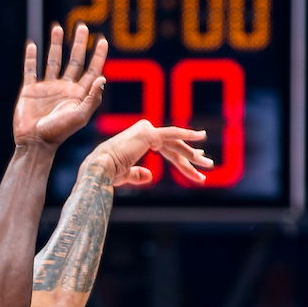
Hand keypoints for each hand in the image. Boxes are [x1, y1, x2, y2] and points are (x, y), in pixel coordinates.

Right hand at [14, 23, 107, 147]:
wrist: (34, 142)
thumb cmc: (58, 132)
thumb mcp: (79, 116)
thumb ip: (92, 97)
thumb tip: (102, 78)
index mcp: (78, 94)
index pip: (91, 70)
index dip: (98, 55)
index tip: (102, 40)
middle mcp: (64, 88)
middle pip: (74, 60)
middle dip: (78, 43)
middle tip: (82, 26)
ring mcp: (47, 88)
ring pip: (53, 60)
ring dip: (55, 44)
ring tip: (57, 28)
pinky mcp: (30, 90)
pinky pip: (31, 70)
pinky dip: (31, 57)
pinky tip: (32, 45)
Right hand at [85, 119, 213, 186]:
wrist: (99, 169)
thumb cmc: (107, 174)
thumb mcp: (125, 174)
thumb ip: (137, 174)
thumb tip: (150, 176)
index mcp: (138, 140)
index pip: (165, 146)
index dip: (181, 154)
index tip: (196, 158)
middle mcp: (143, 132)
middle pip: (173, 146)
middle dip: (191, 157)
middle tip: (207, 164)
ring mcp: (146, 131)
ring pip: (175, 145)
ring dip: (193, 155)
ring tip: (208, 164)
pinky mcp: (149, 134)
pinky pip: (172, 134)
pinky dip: (187, 135)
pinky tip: (201, 136)